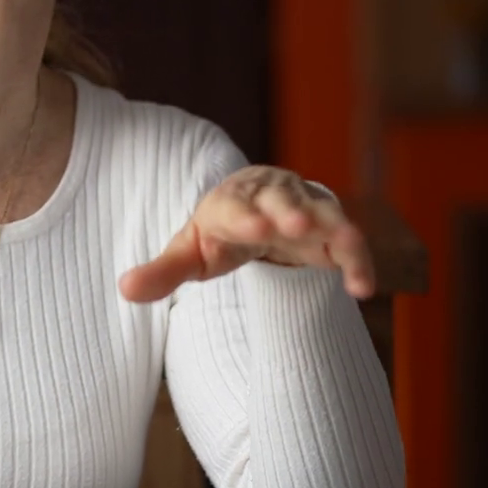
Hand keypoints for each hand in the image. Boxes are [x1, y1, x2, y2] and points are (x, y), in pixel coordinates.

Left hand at [117, 165, 375, 301]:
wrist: (261, 214)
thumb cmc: (220, 235)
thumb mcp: (190, 253)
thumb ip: (162, 272)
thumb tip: (124, 289)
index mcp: (231, 201)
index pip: (235, 207)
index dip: (245, 217)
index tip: (254, 230)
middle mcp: (272, 198)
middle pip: (282, 200)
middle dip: (290, 210)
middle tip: (297, 225)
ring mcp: (307, 209)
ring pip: (324, 214)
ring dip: (335, 229)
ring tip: (347, 247)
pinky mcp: (333, 230)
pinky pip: (349, 243)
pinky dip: (359, 261)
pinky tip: (363, 289)